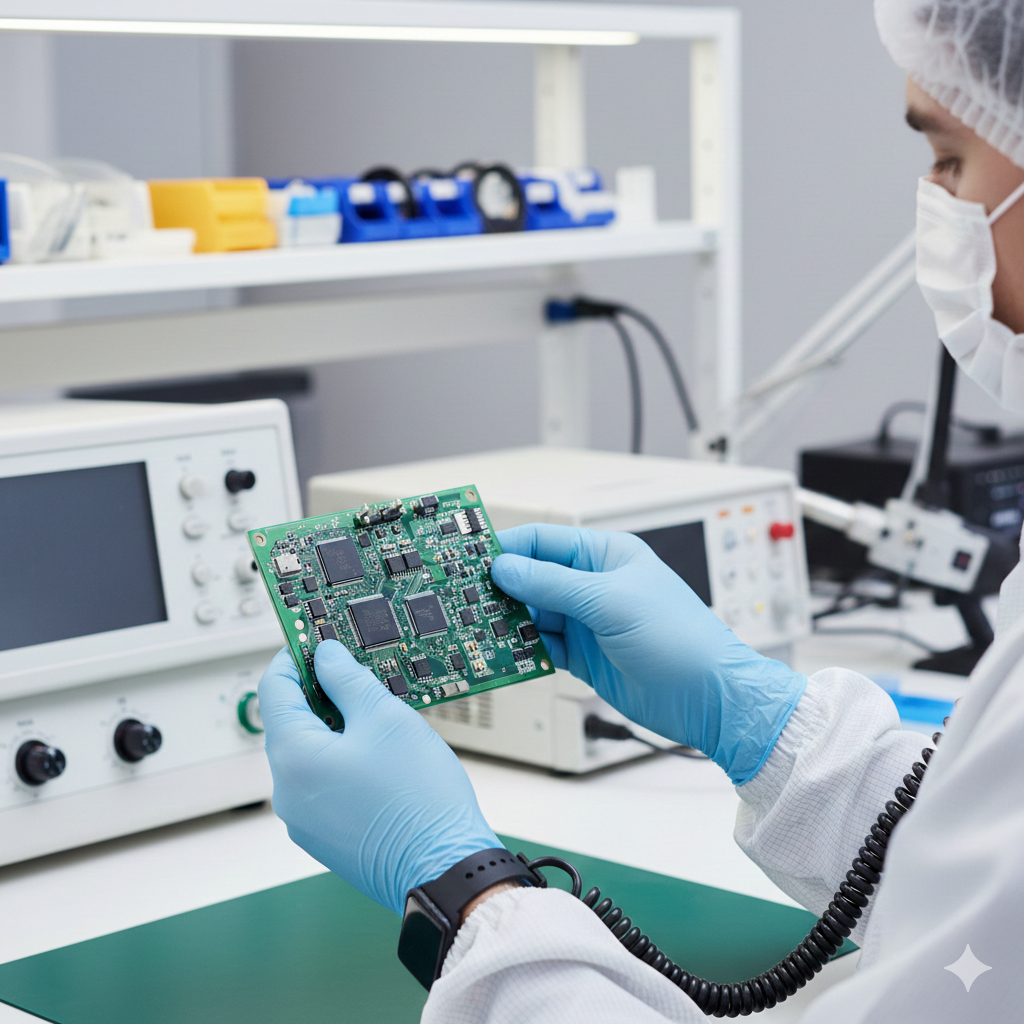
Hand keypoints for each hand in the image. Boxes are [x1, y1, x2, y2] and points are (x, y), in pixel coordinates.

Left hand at [258, 641, 500, 914]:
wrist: (446, 868)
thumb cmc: (419, 800)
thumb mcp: (386, 718)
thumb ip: (348, 680)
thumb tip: (326, 657)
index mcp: (293, 759)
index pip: (274, 689)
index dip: (294, 656)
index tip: (313, 638)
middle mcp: (287, 793)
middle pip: (290, 723)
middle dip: (319, 692)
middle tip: (354, 669)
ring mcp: (304, 820)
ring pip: (309, 754)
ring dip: (334, 726)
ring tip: (374, 711)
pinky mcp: (326, 837)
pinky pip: (323, 784)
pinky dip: (341, 759)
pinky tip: (377, 751)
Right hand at [491, 524, 805, 784]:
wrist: (709, 698)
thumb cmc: (680, 639)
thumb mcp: (611, 602)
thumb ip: (553, 584)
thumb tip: (505, 567)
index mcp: (606, 555)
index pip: (543, 541)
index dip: (505, 548)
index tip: (469, 557)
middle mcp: (593, 584)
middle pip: (531, 577)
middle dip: (500, 587)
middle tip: (461, 596)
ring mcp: (587, 621)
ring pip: (532, 612)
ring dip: (508, 620)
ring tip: (476, 625)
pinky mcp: (582, 655)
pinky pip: (542, 644)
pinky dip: (522, 647)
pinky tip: (504, 649)